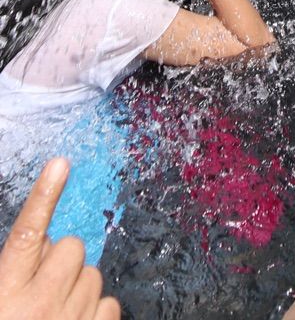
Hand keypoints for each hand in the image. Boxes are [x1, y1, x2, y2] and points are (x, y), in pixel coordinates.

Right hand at [0, 157, 120, 316]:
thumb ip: (16, 269)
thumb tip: (43, 241)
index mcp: (4, 290)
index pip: (26, 233)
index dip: (44, 196)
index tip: (61, 163)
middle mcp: (38, 305)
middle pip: (71, 248)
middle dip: (60, 260)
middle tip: (43, 286)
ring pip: (93, 275)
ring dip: (78, 287)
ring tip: (55, 314)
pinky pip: (109, 305)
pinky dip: (96, 313)